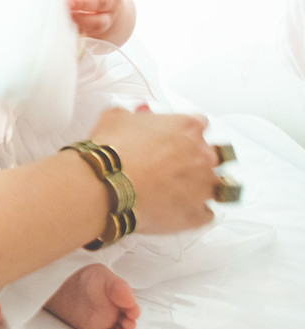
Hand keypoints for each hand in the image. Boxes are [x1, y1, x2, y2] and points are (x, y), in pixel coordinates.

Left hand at [54, 0, 129, 40]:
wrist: (106, 13)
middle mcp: (109, 3)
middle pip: (99, 3)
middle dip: (84, 4)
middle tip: (69, 3)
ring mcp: (103, 20)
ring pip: (95, 23)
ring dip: (79, 20)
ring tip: (63, 16)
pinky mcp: (93, 33)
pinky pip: (84, 34)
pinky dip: (72, 31)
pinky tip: (60, 28)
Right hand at [88, 108, 218, 232]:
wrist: (107, 186)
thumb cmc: (112, 152)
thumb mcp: (115, 118)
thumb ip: (131, 114)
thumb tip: (134, 114)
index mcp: (188, 127)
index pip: (199, 123)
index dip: (185, 131)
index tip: (175, 137)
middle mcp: (203, 155)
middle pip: (217, 154)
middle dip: (201, 159)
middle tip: (180, 165)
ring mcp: (204, 186)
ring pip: (220, 186)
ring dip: (206, 187)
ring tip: (186, 191)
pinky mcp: (198, 214)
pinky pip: (206, 214)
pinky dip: (196, 213)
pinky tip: (180, 210)